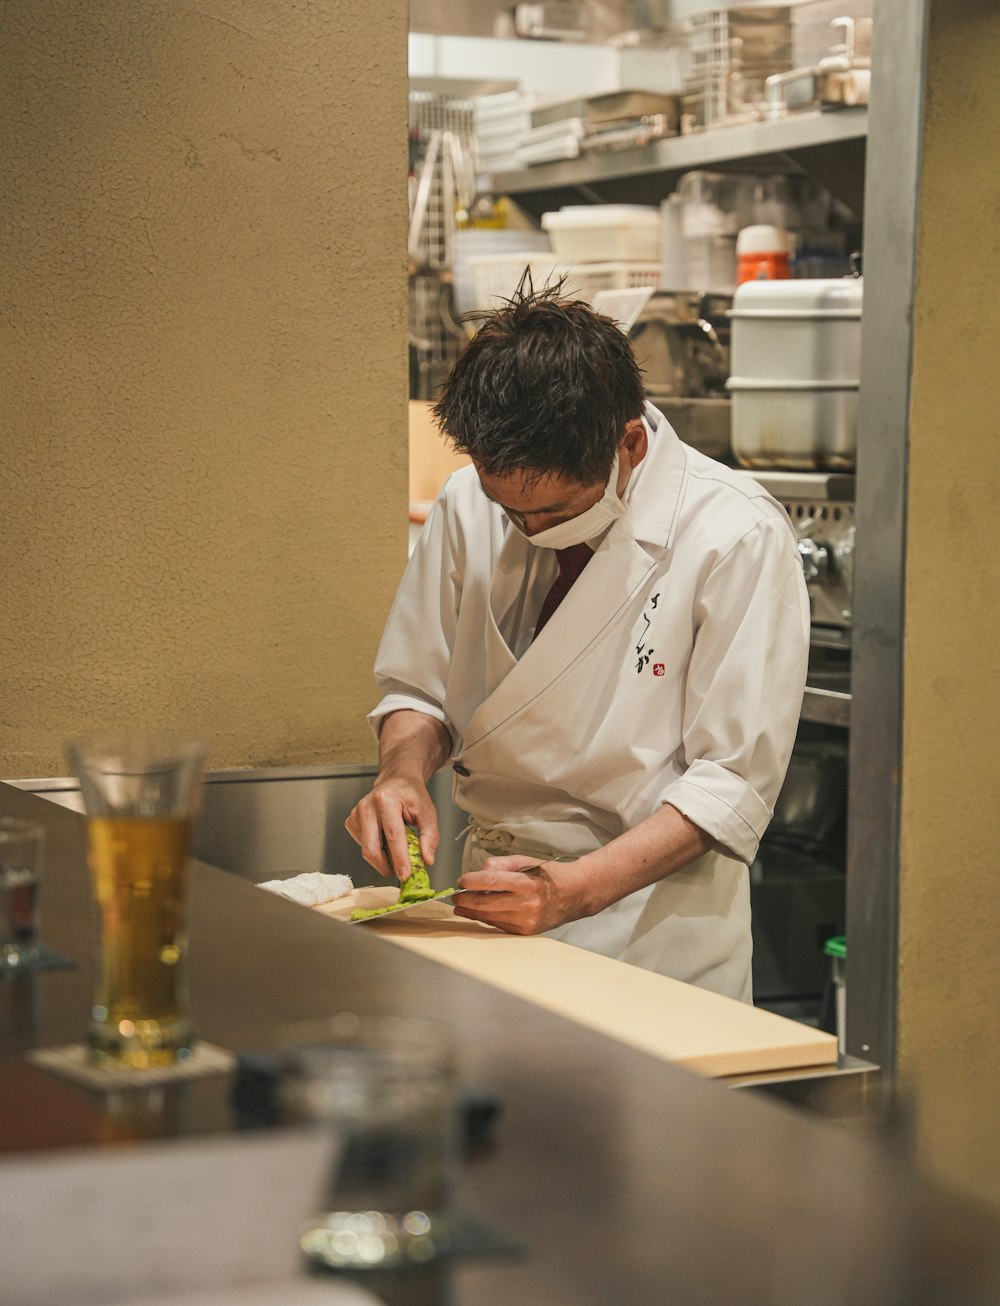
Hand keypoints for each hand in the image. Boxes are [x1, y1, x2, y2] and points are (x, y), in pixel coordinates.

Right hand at [345, 775, 438, 879]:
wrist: (396, 780)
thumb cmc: (411, 795)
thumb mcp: (427, 811)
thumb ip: (430, 836)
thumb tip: (426, 859)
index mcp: (386, 799)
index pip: (393, 835)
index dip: (399, 859)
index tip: (405, 875)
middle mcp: (366, 806)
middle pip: (372, 848)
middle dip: (386, 866)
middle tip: (400, 872)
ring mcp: (356, 814)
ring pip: (367, 850)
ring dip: (383, 858)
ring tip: (397, 848)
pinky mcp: (351, 821)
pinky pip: (363, 845)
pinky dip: (376, 850)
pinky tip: (385, 839)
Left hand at [453, 855, 591, 933]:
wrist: (575, 894)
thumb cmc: (549, 875)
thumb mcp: (526, 861)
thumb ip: (501, 864)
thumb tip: (479, 873)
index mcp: (527, 883)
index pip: (492, 882)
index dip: (472, 881)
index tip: (461, 880)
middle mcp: (527, 905)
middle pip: (486, 904)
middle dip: (466, 900)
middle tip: (455, 897)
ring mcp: (527, 921)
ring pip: (490, 917)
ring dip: (472, 912)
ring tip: (461, 907)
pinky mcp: (526, 932)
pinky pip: (500, 925)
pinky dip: (487, 919)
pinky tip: (478, 913)